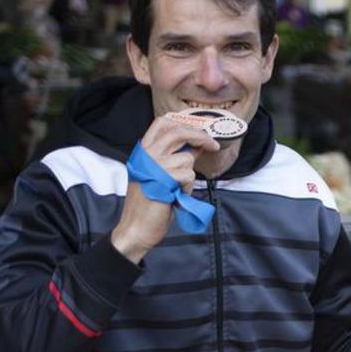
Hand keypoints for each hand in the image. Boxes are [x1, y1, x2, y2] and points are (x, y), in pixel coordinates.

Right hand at [111, 116, 219, 263]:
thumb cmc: (149, 205)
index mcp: (143, 151)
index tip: (200, 130)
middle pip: (178, 132)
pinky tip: (177, 197)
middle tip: (213, 145)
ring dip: (189, 176)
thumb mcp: (160, 176)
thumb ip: (174, 159)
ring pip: (187, 157)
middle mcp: (146, 154)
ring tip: (178, 190)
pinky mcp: (163, 178)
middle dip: (200, 136)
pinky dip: (187, 188)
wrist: (137, 228)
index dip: (184, 123)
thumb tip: (196, 146)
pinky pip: (188, 174)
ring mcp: (153, 165)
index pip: (162, 123)